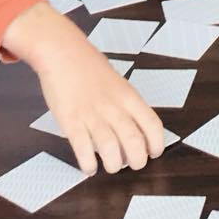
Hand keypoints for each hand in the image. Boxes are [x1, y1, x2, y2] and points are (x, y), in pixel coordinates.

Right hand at [3, 1, 163, 174]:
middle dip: (137, 161)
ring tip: (110, 166)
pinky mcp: (70, 121)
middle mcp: (113, 107)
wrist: (62, 51)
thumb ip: (125, 104)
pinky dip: (89, 164)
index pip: (152, 125)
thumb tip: (133, 130)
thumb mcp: (117, 82)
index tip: (153, 153)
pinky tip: (90, 167)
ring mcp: (91, 114)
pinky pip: (83, 150)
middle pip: (134, 142)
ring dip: (113, 165)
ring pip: (110, 149)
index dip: (156, 144)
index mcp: (128, 96)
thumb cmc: (88, 66)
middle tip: (131, 164)